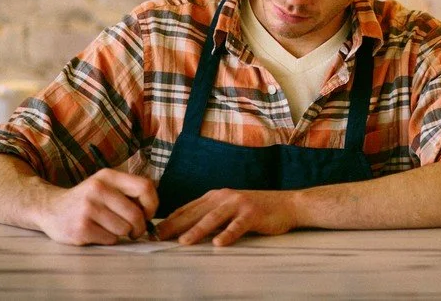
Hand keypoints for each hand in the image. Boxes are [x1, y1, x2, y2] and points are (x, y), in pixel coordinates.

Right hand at [36, 168, 158, 245]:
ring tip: (110, 228)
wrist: (50, 208)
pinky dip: (108, 240)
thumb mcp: (105, 185)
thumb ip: (128, 191)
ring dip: (122, 234)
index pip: (145, 187)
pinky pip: (110, 240)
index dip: (152, 204)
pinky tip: (97, 232)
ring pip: (124, 229)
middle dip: (139, 227)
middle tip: (134, 231)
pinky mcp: (80, 228)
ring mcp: (87, 209)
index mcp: (108, 176)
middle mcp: (97, 189)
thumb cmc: (87, 199)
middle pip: (136, 214)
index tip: (148, 214)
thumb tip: (153, 208)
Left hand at [155, 188, 298, 246]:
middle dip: (175, 225)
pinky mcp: (253, 214)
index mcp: (216, 196)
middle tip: (158, 238)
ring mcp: (239, 204)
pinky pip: (238, 226)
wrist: (287, 204)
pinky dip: (228, 234)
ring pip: (213, 218)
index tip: (154, 232)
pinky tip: (219, 243)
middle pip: (196, 212)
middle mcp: (225, 197)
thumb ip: (211, 215)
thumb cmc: (256, 210)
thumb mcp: (230, 208)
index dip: (170, 219)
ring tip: (183, 241)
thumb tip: (185, 229)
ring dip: (197, 229)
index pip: (188, 208)